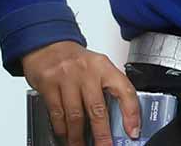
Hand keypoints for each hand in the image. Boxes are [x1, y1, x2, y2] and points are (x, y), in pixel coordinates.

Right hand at [20, 41, 139, 145]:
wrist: (47, 44)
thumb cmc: (75, 60)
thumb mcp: (96, 67)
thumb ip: (107, 89)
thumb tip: (119, 120)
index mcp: (103, 66)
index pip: (124, 89)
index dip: (131, 113)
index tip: (132, 131)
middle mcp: (86, 71)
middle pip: (97, 109)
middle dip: (102, 135)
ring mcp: (66, 77)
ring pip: (75, 116)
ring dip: (78, 137)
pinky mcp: (48, 83)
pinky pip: (57, 113)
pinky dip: (62, 128)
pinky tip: (65, 134)